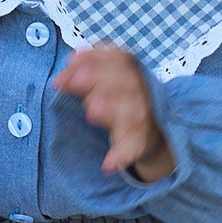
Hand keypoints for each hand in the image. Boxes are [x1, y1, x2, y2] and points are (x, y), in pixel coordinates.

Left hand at [55, 44, 173, 180]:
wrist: (154, 129)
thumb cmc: (121, 96)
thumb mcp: (108, 77)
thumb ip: (89, 67)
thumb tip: (73, 57)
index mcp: (134, 72)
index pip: (117, 59)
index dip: (92, 59)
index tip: (68, 62)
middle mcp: (142, 91)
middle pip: (124, 82)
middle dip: (97, 79)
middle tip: (74, 83)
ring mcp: (143, 117)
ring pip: (131, 112)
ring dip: (111, 109)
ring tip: (91, 112)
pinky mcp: (140, 142)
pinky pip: (133, 148)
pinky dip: (121, 156)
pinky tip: (108, 165)